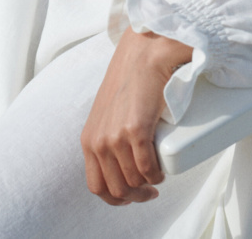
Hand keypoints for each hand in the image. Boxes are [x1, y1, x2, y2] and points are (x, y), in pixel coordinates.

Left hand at [81, 27, 191, 205]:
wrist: (143, 53)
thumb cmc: (130, 79)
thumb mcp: (108, 112)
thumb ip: (108, 132)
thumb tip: (124, 157)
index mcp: (89, 139)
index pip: (97, 187)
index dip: (118, 197)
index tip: (136, 192)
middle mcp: (98, 141)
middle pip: (117, 189)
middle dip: (137, 195)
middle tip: (152, 186)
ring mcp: (116, 137)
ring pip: (134, 181)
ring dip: (150, 184)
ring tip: (159, 173)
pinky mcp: (135, 130)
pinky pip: (147, 168)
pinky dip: (157, 175)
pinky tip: (161, 170)